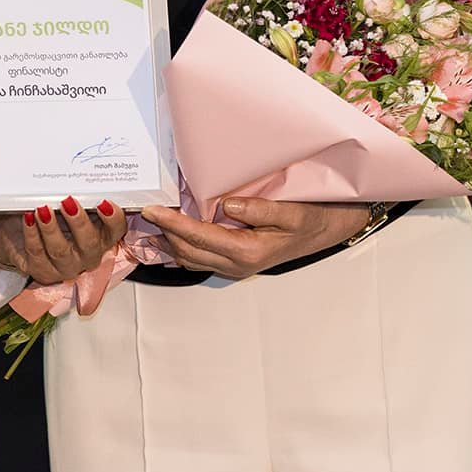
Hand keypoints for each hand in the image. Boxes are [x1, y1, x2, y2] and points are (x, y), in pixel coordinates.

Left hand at [0, 197, 127, 284]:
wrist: (18, 233)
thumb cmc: (51, 214)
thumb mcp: (67, 203)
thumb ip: (79, 194)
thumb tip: (80, 172)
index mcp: (101, 236)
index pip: (115, 230)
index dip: (113, 218)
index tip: (104, 202)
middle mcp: (86, 255)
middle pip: (89, 243)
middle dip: (79, 222)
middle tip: (68, 201)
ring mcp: (65, 266)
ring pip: (60, 251)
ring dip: (51, 228)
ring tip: (42, 209)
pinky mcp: (42, 271)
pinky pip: (37, 253)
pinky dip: (32, 234)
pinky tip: (28, 219)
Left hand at [142, 197, 370, 278]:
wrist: (328, 231)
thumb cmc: (311, 218)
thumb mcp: (291, 212)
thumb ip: (260, 210)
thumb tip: (227, 205)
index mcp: (247, 251)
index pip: (199, 236)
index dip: (172, 222)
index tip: (152, 210)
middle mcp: (236, 264)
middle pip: (187, 249)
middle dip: (164, 231)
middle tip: (144, 210)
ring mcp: (234, 267)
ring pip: (189, 257)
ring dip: (169, 240)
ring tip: (151, 222)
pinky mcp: (234, 263)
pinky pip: (199, 258)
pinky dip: (181, 246)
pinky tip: (171, 233)